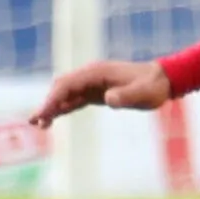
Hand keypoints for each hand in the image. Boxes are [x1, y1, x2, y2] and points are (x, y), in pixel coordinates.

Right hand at [30, 59, 171, 125]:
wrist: (163, 80)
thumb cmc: (154, 86)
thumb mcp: (143, 93)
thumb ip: (126, 96)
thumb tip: (109, 98)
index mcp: (97, 72)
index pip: (68, 85)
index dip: (53, 99)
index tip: (43, 113)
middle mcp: (91, 76)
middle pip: (61, 88)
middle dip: (47, 104)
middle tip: (35, 122)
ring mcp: (92, 84)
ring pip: (65, 95)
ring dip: (51, 108)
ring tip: (38, 125)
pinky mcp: (96, 93)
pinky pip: (74, 101)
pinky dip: (62, 109)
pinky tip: (51, 120)